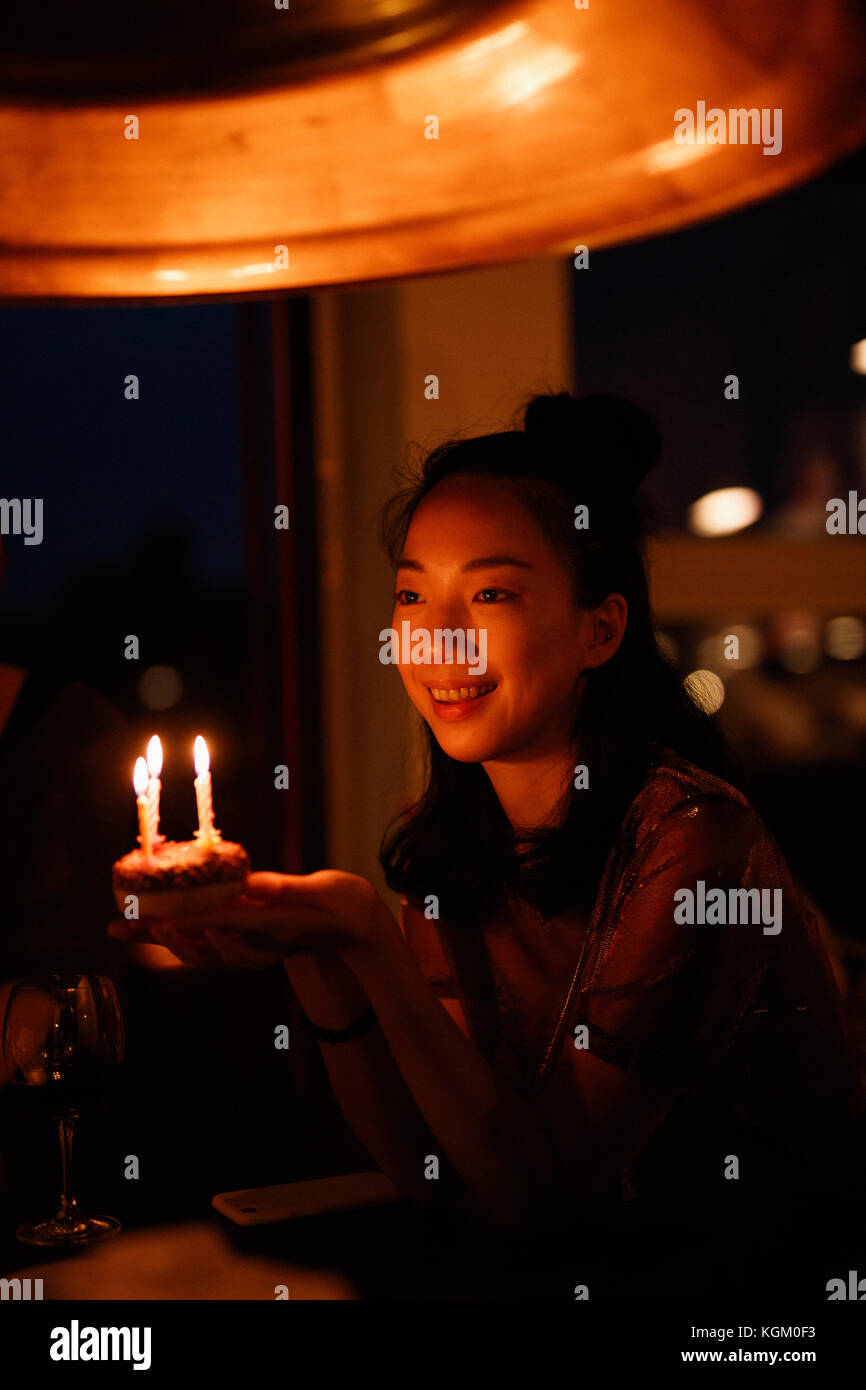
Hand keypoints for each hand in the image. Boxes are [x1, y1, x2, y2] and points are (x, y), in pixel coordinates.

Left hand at [107, 869, 386, 968]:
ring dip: (166, 941)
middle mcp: (263, 947)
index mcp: (280, 928)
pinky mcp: (251, 949)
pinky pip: (209, 951)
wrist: (357, 928)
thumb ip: (284, 888)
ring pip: (204, 954)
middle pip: (207, 947)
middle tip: (137, 923)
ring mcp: (256, 952)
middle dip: (168, 936)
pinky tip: (154, 928)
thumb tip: (249, 881)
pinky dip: (180, 940)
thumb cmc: (344, 903)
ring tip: (130, 927)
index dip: (196, 923)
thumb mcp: (323, 889)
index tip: (166, 920)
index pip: (232, 926)